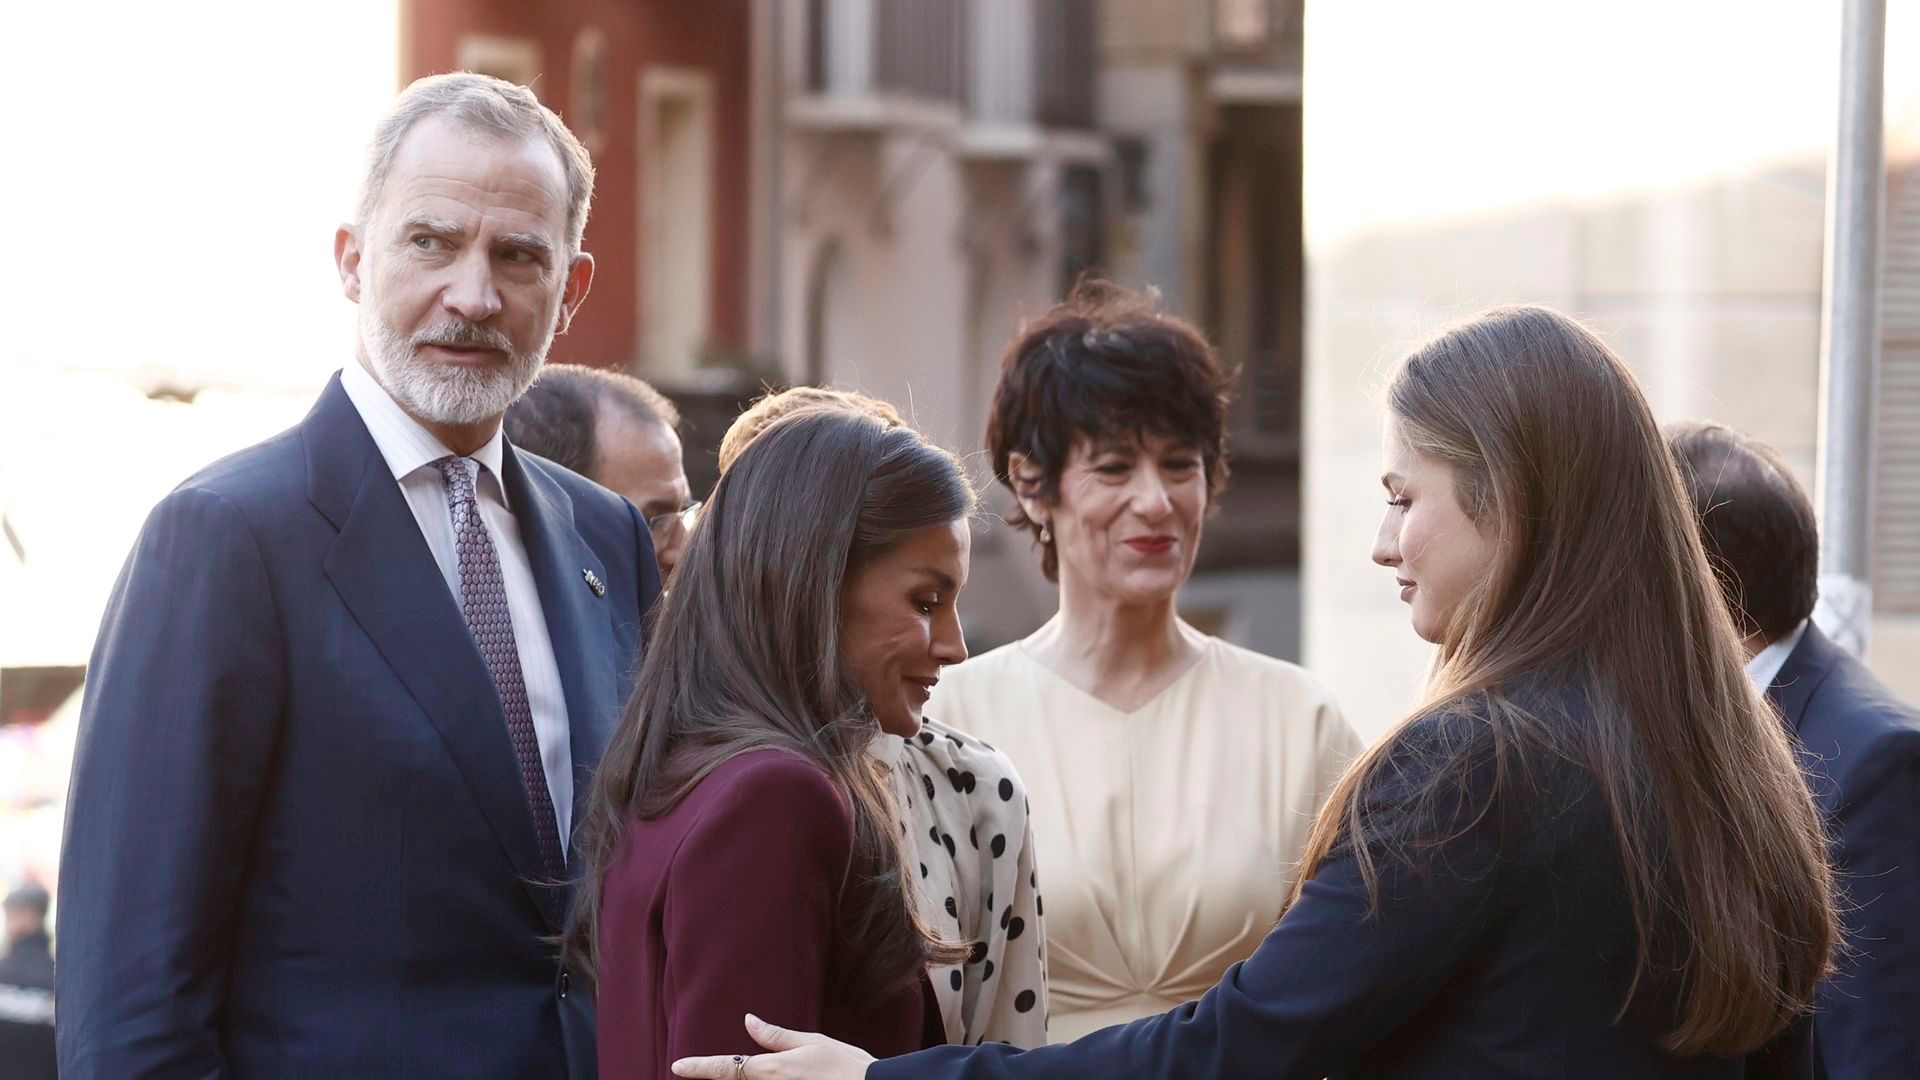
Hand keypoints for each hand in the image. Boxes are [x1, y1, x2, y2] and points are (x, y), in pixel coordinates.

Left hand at [671, 1014, 875, 1079]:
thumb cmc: (846, 1066)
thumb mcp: (812, 1042)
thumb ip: (776, 1036)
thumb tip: (749, 1021)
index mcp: (772, 1070)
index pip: (726, 1068)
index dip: (699, 1067)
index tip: (677, 1067)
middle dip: (720, 1076)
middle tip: (699, 1070)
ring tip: (736, 1072)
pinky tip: (767, 1077)